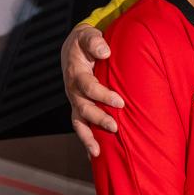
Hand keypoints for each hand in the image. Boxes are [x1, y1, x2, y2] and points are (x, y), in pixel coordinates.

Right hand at [61, 23, 123, 156]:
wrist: (73, 49)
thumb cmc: (85, 42)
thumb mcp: (87, 36)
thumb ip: (94, 41)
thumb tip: (105, 51)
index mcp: (75, 74)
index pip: (88, 87)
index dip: (103, 95)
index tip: (120, 102)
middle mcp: (73, 91)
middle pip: (83, 109)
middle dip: (99, 119)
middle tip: (115, 127)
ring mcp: (75, 102)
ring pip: (79, 123)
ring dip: (88, 138)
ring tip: (98, 152)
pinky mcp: (79, 109)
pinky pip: (81, 127)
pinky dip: (86, 142)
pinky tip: (95, 158)